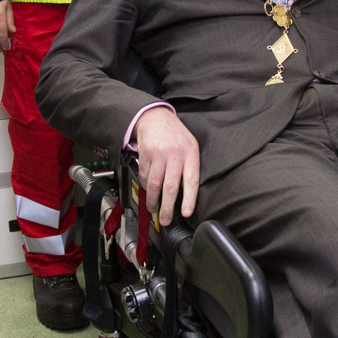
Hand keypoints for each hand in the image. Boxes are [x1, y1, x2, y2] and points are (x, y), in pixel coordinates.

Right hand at [133, 107, 200, 225]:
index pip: (191, 180)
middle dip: (167, 207)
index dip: (189, 199)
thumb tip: (187, 194)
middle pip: (170, 186)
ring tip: (154, 209)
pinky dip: (146, 186)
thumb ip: (190, 167)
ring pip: (155, 184)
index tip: (185, 213)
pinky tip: (149, 189)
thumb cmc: (176, 136)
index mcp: (190, 154)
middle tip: (166, 220)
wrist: (156, 117)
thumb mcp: (190, 147)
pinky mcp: (145, 154)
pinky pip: (145, 176)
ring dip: (153, 200)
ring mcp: (159, 154)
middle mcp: (175, 154)